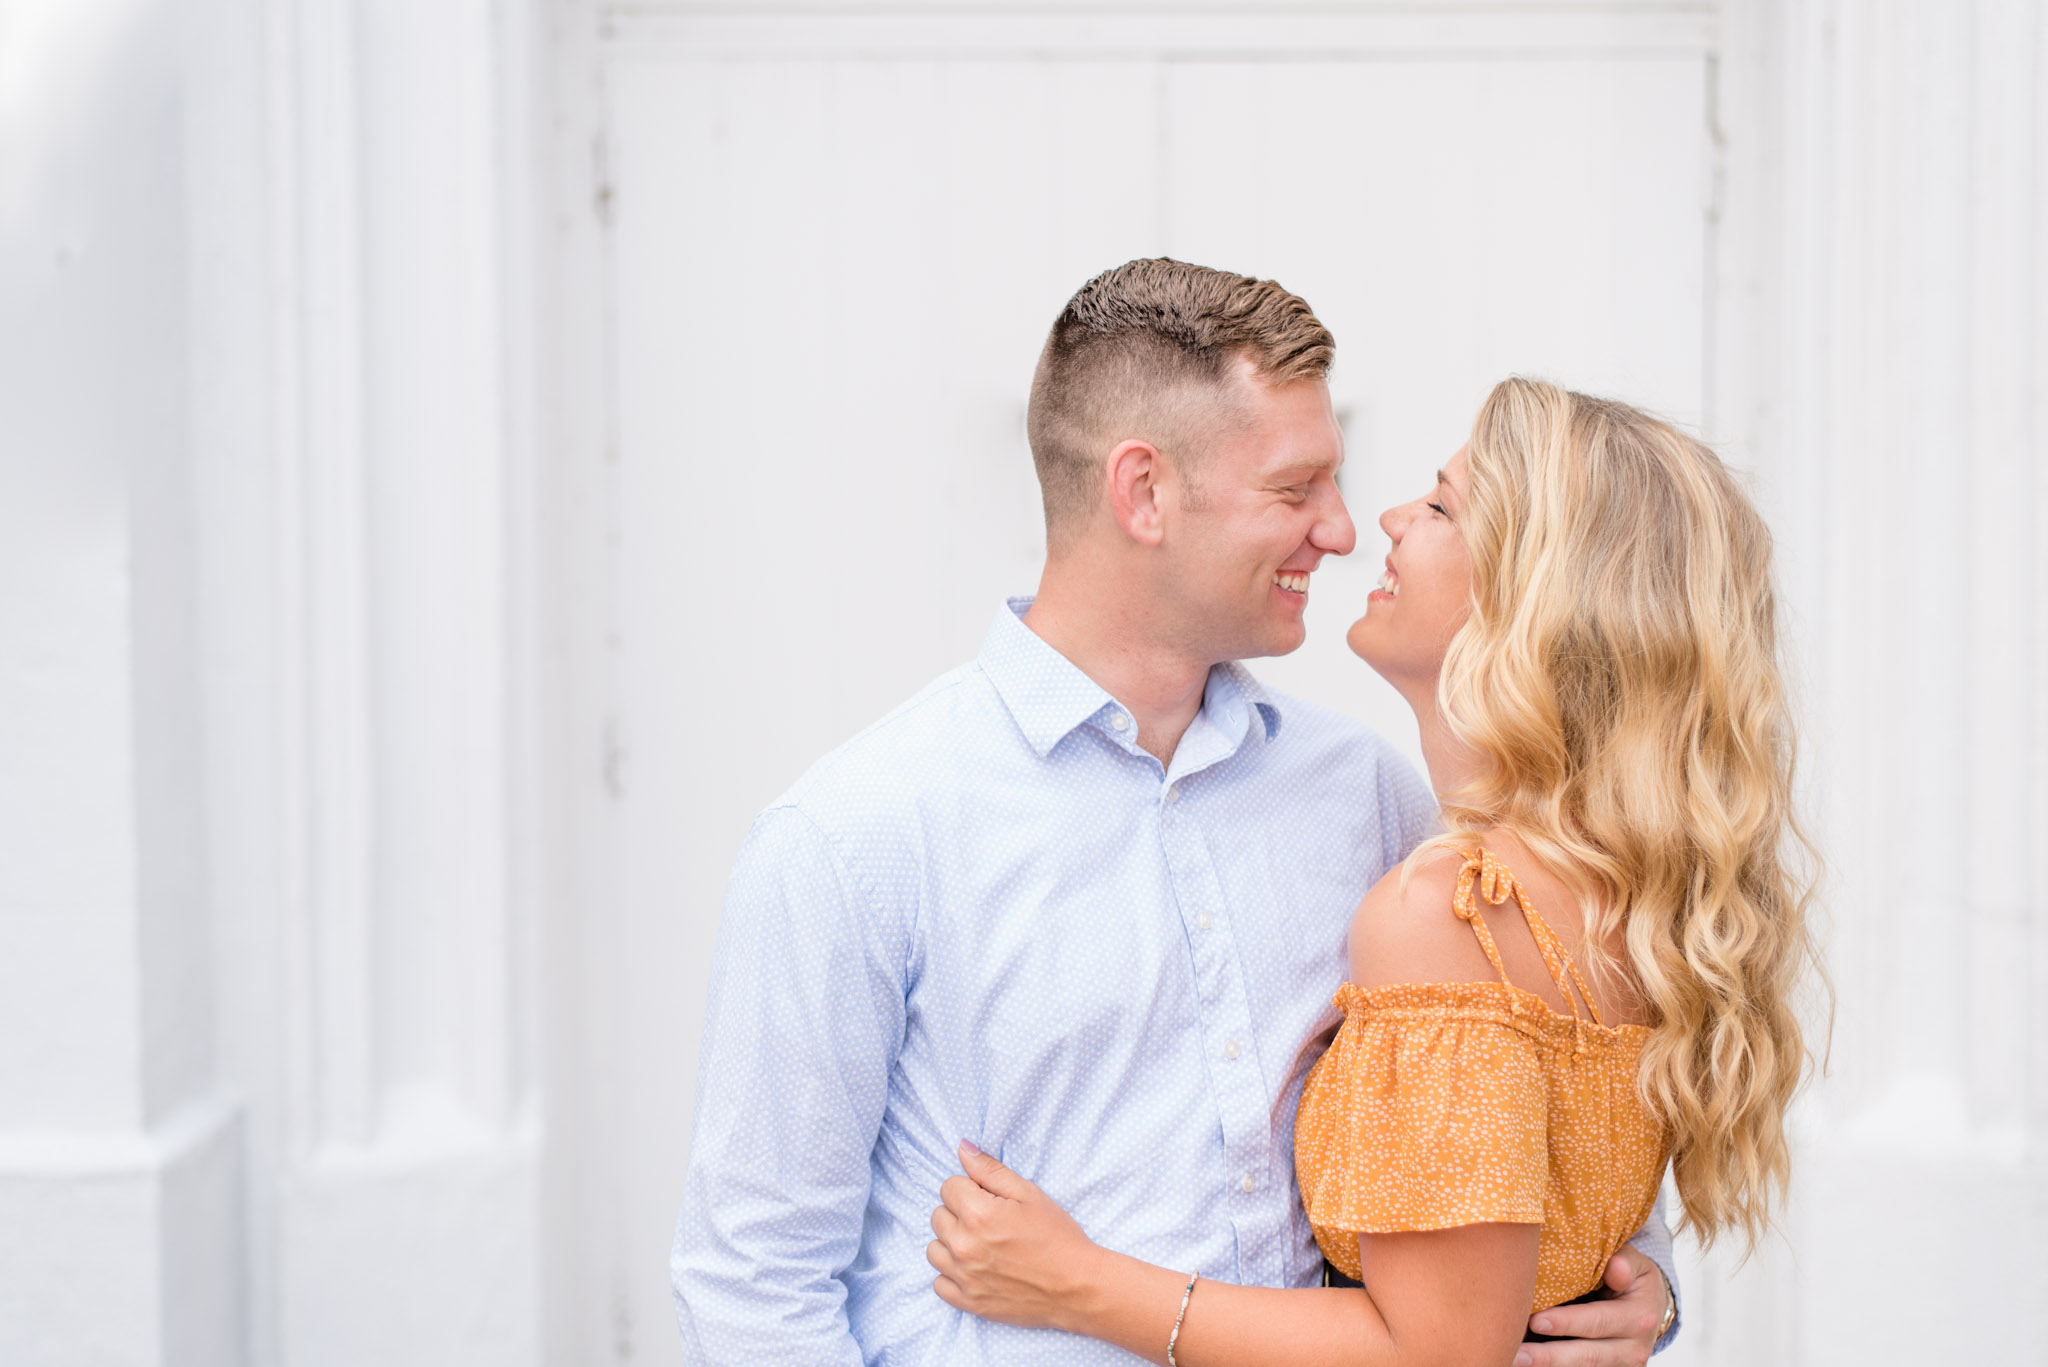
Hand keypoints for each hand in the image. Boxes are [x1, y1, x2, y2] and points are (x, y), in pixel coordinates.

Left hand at [928, 1140, 1100, 1331]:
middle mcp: (964, 1246)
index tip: (990, 1200)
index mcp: (978, 1214)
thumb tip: (962, 1148)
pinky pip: (938, 1282)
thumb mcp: (1029, 1194)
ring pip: (934, 1249)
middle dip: (959, 1213)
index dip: (970, 1189)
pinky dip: (952, 1274)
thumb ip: (990, 1170)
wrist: (1077, 1287)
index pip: (948, 1187)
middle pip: (938, 1216)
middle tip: (990, 1222)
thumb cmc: (1057, 1237)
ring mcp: (964, 1277)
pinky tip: (976, 1269)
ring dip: (952, 1243)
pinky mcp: (968, 1302)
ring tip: (981, 1245)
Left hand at [1515, 1246, 1668, 1366]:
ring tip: (1516, 1361)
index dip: (1566, 1323)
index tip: (1536, 1321)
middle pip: (1587, 1356)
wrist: (1651, 1308)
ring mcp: (1622, 1365)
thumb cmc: (1633, 1278)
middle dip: (1549, 1356)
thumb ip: (1626, 1262)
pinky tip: (1530, 1364)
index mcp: (1638, 1319)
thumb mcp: (1636, 1264)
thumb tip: (1615, 1268)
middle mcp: (1633, 1349)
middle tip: (1516, 1354)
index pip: (1597, 1321)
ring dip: (1547, 1366)